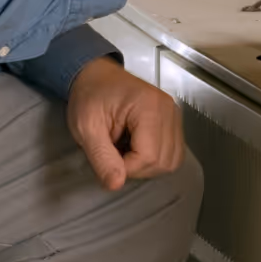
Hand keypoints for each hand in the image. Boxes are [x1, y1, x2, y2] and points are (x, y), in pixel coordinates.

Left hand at [66, 58, 183, 190]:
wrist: (96, 77)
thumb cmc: (90, 96)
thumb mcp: (86, 128)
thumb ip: (102, 158)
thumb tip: (116, 184)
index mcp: (148, 107)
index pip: (149, 156)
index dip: (126, 168)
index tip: (108, 158)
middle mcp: (168, 110)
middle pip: (164, 161)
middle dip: (137, 168)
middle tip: (115, 155)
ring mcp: (174, 115)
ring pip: (172, 161)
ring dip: (147, 166)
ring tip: (126, 151)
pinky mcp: (173, 121)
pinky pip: (172, 153)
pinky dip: (155, 158)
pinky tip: (136, 148)